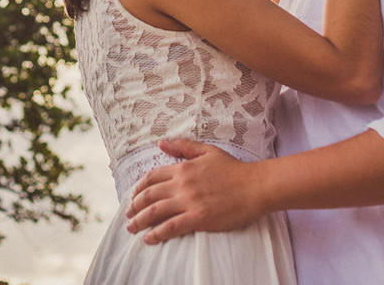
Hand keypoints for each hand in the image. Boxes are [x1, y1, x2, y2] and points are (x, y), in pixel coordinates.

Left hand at [123, 139, 265, 243]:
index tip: (133, 196)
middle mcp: (181, 184)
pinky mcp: (198, 218)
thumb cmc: (234, 169)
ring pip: (154, 212)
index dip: (138, 188)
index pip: (151, 177)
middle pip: (148, 196)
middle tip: (127, 215)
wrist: (255, 186)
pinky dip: (156, 233)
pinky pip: (170, 227)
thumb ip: (182, 146)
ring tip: (131, 228)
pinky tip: (148, 238)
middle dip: (134, 206)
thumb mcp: (207, 151)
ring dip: (139, 221)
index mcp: (182, 168)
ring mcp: (189, 202)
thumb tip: (161, 143)